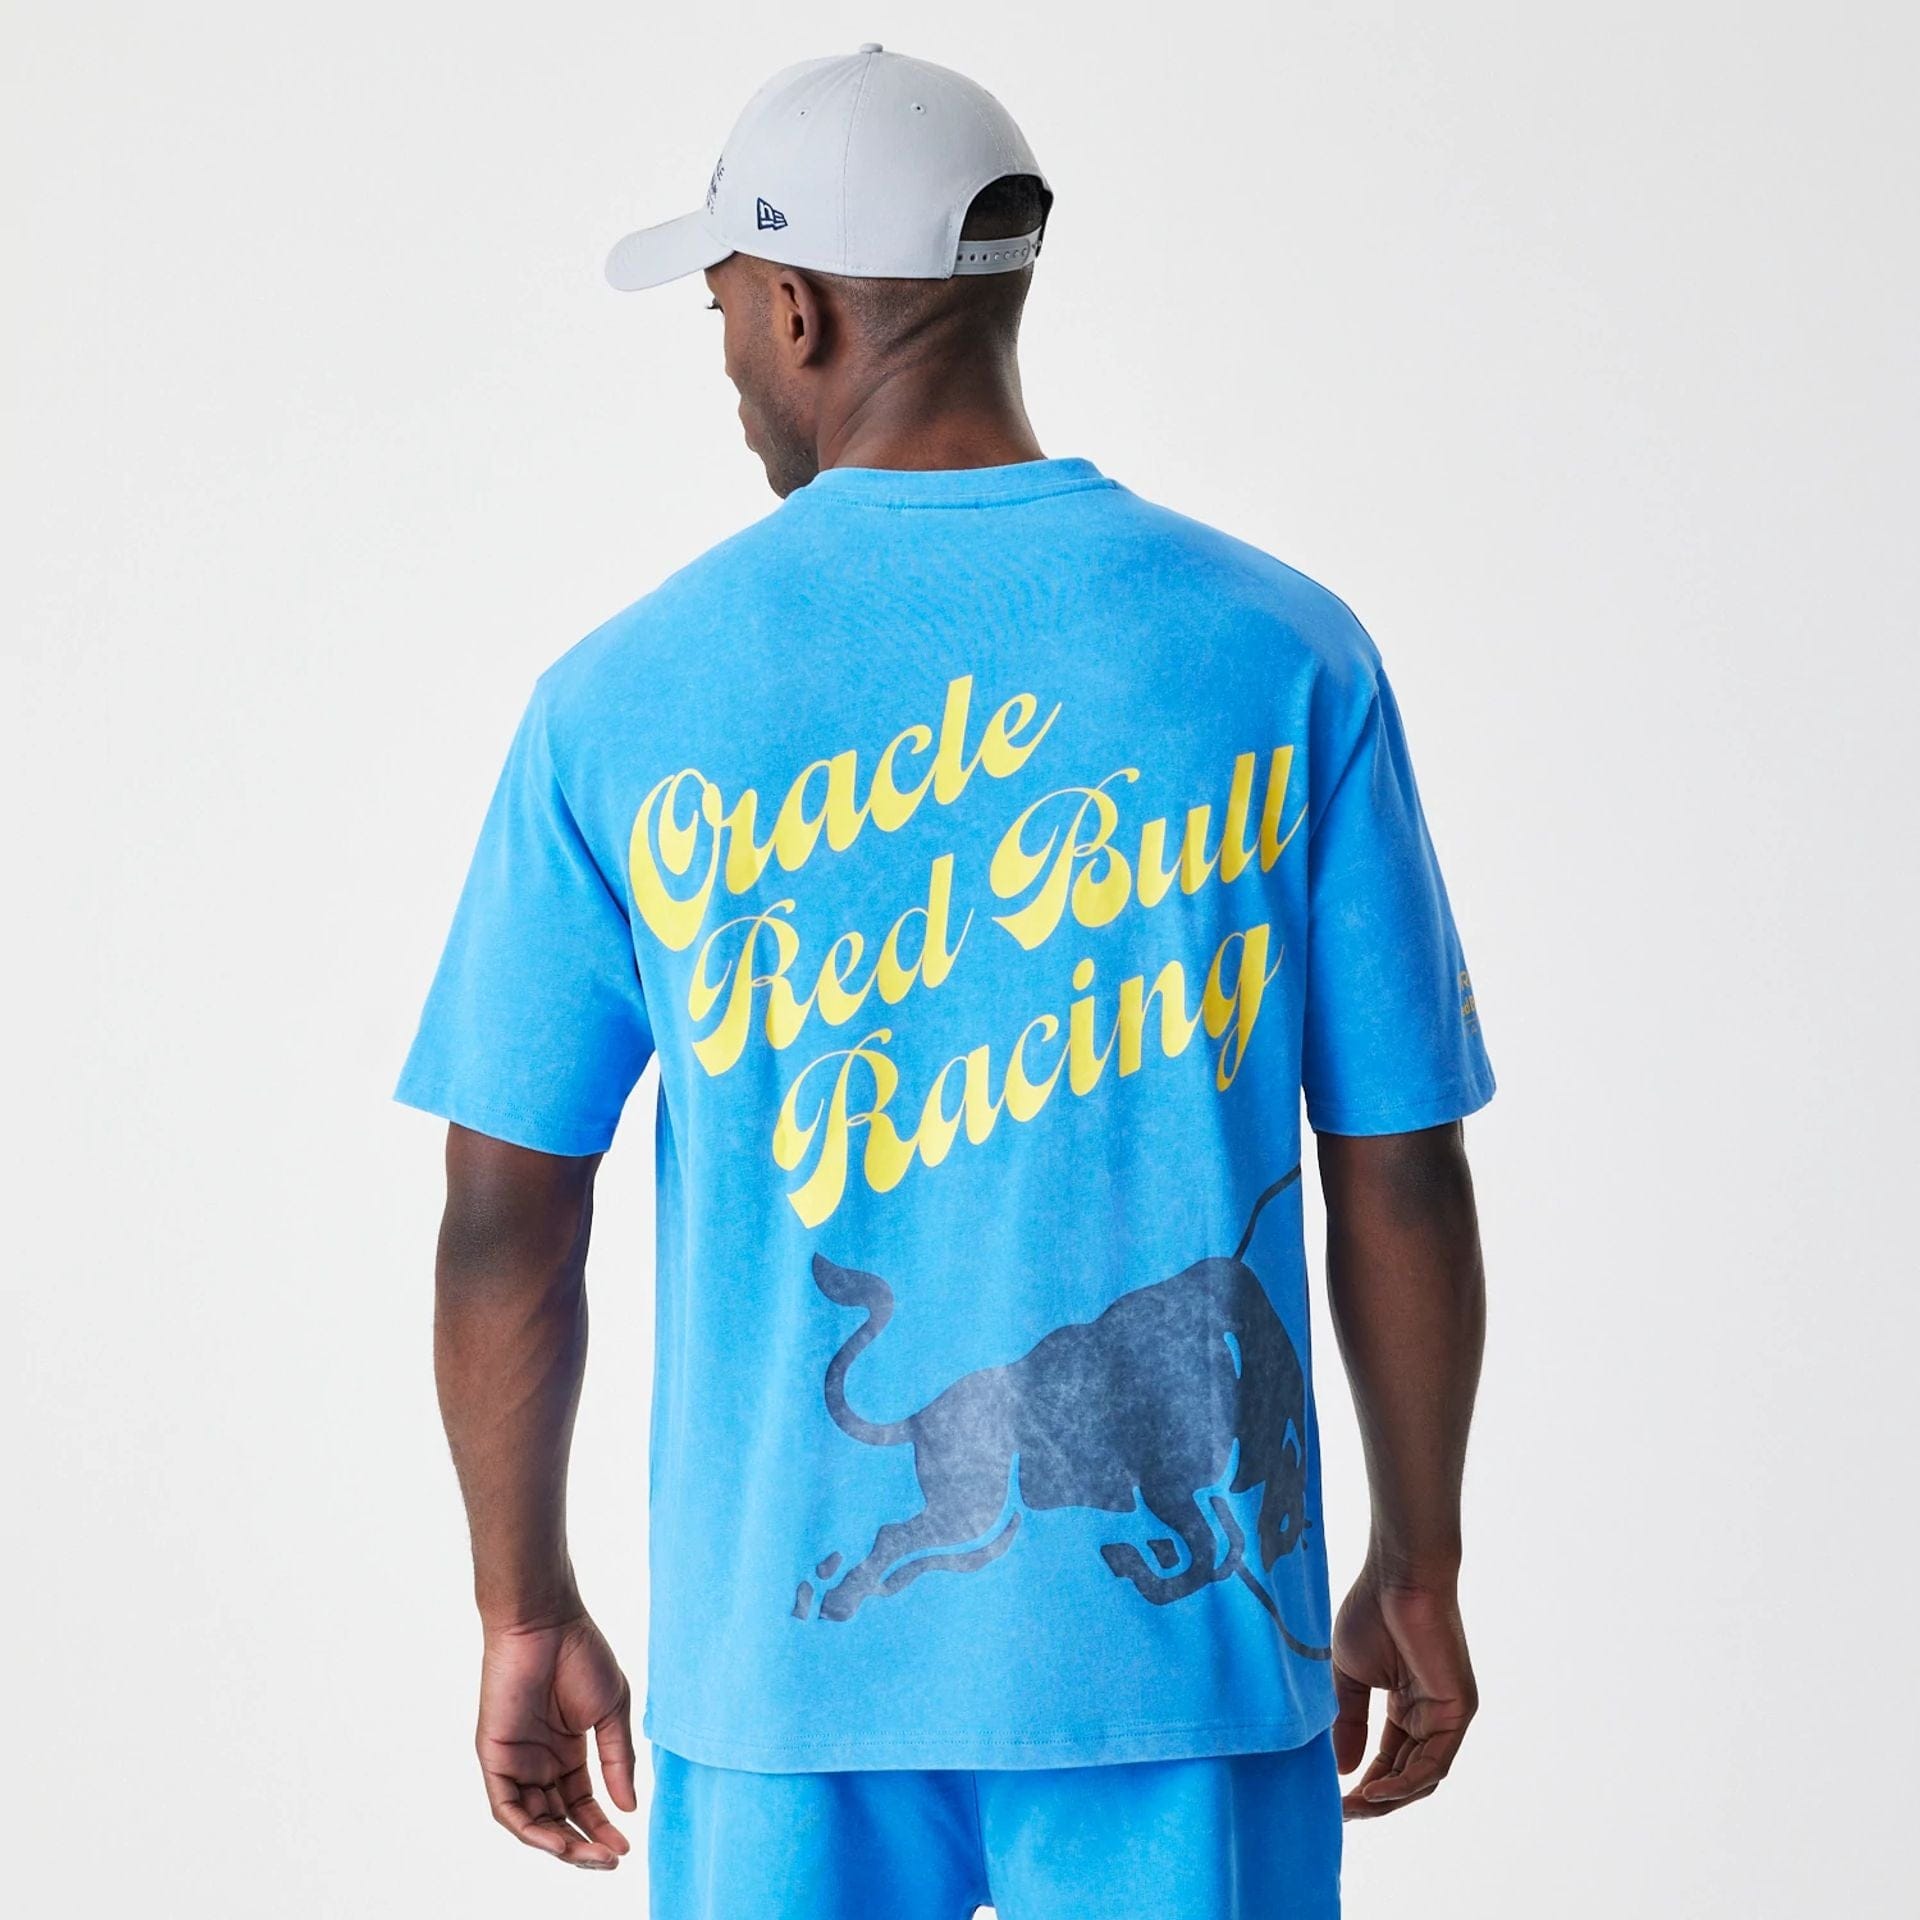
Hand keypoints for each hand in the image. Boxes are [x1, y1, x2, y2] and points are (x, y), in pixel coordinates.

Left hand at [475, 1612, 637, 1868]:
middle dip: (584, 1844)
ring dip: (561, 1845)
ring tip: (590, 1855)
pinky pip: (508, 1808)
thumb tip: (629, 1807)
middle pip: (558, 1820)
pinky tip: (559, 1841)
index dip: (602, 1827)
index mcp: (567, 1752)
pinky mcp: (495, 1758)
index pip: (581, 1804)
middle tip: (610, 1858)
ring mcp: (516, 1762)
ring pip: (533, 1823)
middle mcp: (539, 1763)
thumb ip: (618, 1760)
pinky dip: (531, 1831)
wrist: (546, 1622)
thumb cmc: (580, 1654)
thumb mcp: (611, 1712)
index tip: (626, 1845)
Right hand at [1331, 1567, 1477, 1818]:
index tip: (1335, 1800)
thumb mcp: (1350, 1677)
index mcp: (1408, 1707)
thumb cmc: (1372, 1612)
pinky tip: (1375, 1789)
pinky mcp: (1458, 1711)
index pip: (1391, 1760)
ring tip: (1354, 1806)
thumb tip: (1341, 1769)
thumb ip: (1350, 1722)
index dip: (1365, 1784)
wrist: (1397, 1577)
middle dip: (1375, 1799)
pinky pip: (1434, 1761)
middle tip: (1343, 1812)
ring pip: (1422, 1776)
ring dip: (1389, 1797)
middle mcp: (1431, 1716)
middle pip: (1407, 1775)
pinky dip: (1405, 1782)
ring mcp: (1447, 1715)